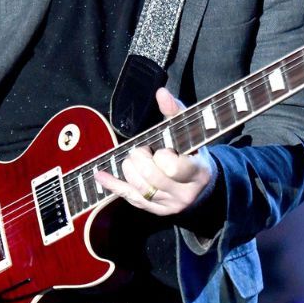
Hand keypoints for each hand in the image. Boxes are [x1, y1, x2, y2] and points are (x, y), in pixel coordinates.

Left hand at [94, 88, 216, 214]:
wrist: (203, 185)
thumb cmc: (194, 152)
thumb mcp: (191, 132)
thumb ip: (175, 111)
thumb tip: (161, 93)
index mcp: (197, 172)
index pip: (173, 167)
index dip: (162, 156)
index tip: (162, 149)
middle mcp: (184, 193)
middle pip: (150, 177)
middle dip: (140, 158)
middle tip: (141, 150)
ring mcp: (169, 205)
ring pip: (139, 188)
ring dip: (129, 168)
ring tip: (133, 158)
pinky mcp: (155, 210)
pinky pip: (129, 198)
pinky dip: (112, 184)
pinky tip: (100, 175)